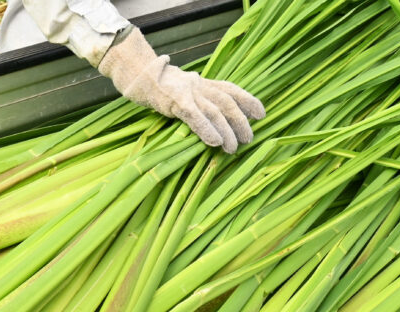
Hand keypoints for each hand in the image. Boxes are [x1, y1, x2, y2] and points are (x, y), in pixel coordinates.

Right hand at [98, 27, 264, 152]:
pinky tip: (214, 142)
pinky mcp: (175, 102)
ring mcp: (188, 93)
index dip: (248, 100)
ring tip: (233, 148)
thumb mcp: (184, 89)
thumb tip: (215, 120)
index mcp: (203, 83)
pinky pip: (194, 115)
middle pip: (227, 102)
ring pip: (214, 111)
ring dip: (226, 131)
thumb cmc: (159, 88)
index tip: (261, 114)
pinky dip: (205, 129)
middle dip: (240, 121)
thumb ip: (198, 100)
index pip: (231, 89)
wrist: (137, 75)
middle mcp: (200, 86)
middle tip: (248, 139)